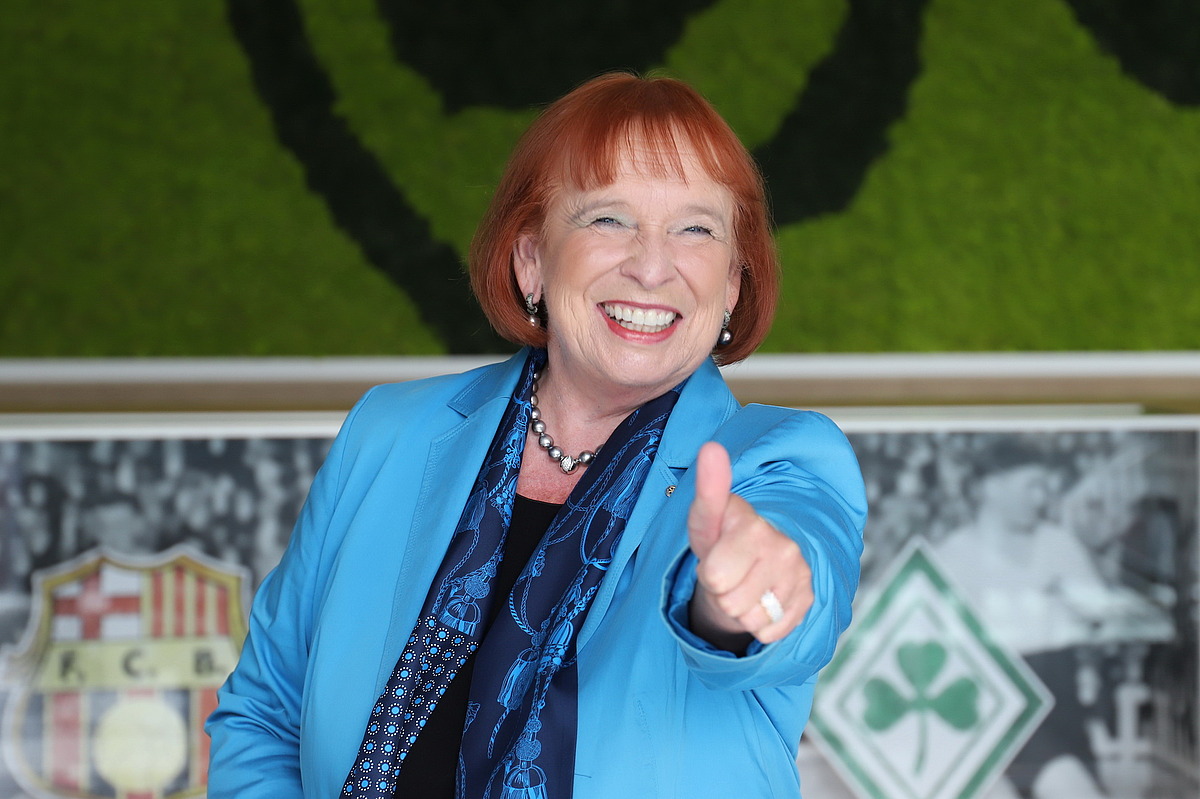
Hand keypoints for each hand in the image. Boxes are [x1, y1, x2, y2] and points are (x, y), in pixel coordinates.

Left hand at [686, 442, 812, 645]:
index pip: (714, 576)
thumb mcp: (707, 517)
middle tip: (730, 571)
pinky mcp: (809, 602)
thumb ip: (709, 486)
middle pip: (730, 602)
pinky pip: (768, 632)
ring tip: (745, 583)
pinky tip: (762, 598)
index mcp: (756, 526)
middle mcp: (786, 549)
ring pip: (750, 619)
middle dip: (722, 591)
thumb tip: (711, 447)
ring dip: (741, 608)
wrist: (754, 560)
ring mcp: (801, 577)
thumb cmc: (723, 537)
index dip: (708, 571)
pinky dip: (760, 622)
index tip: (717, 553)